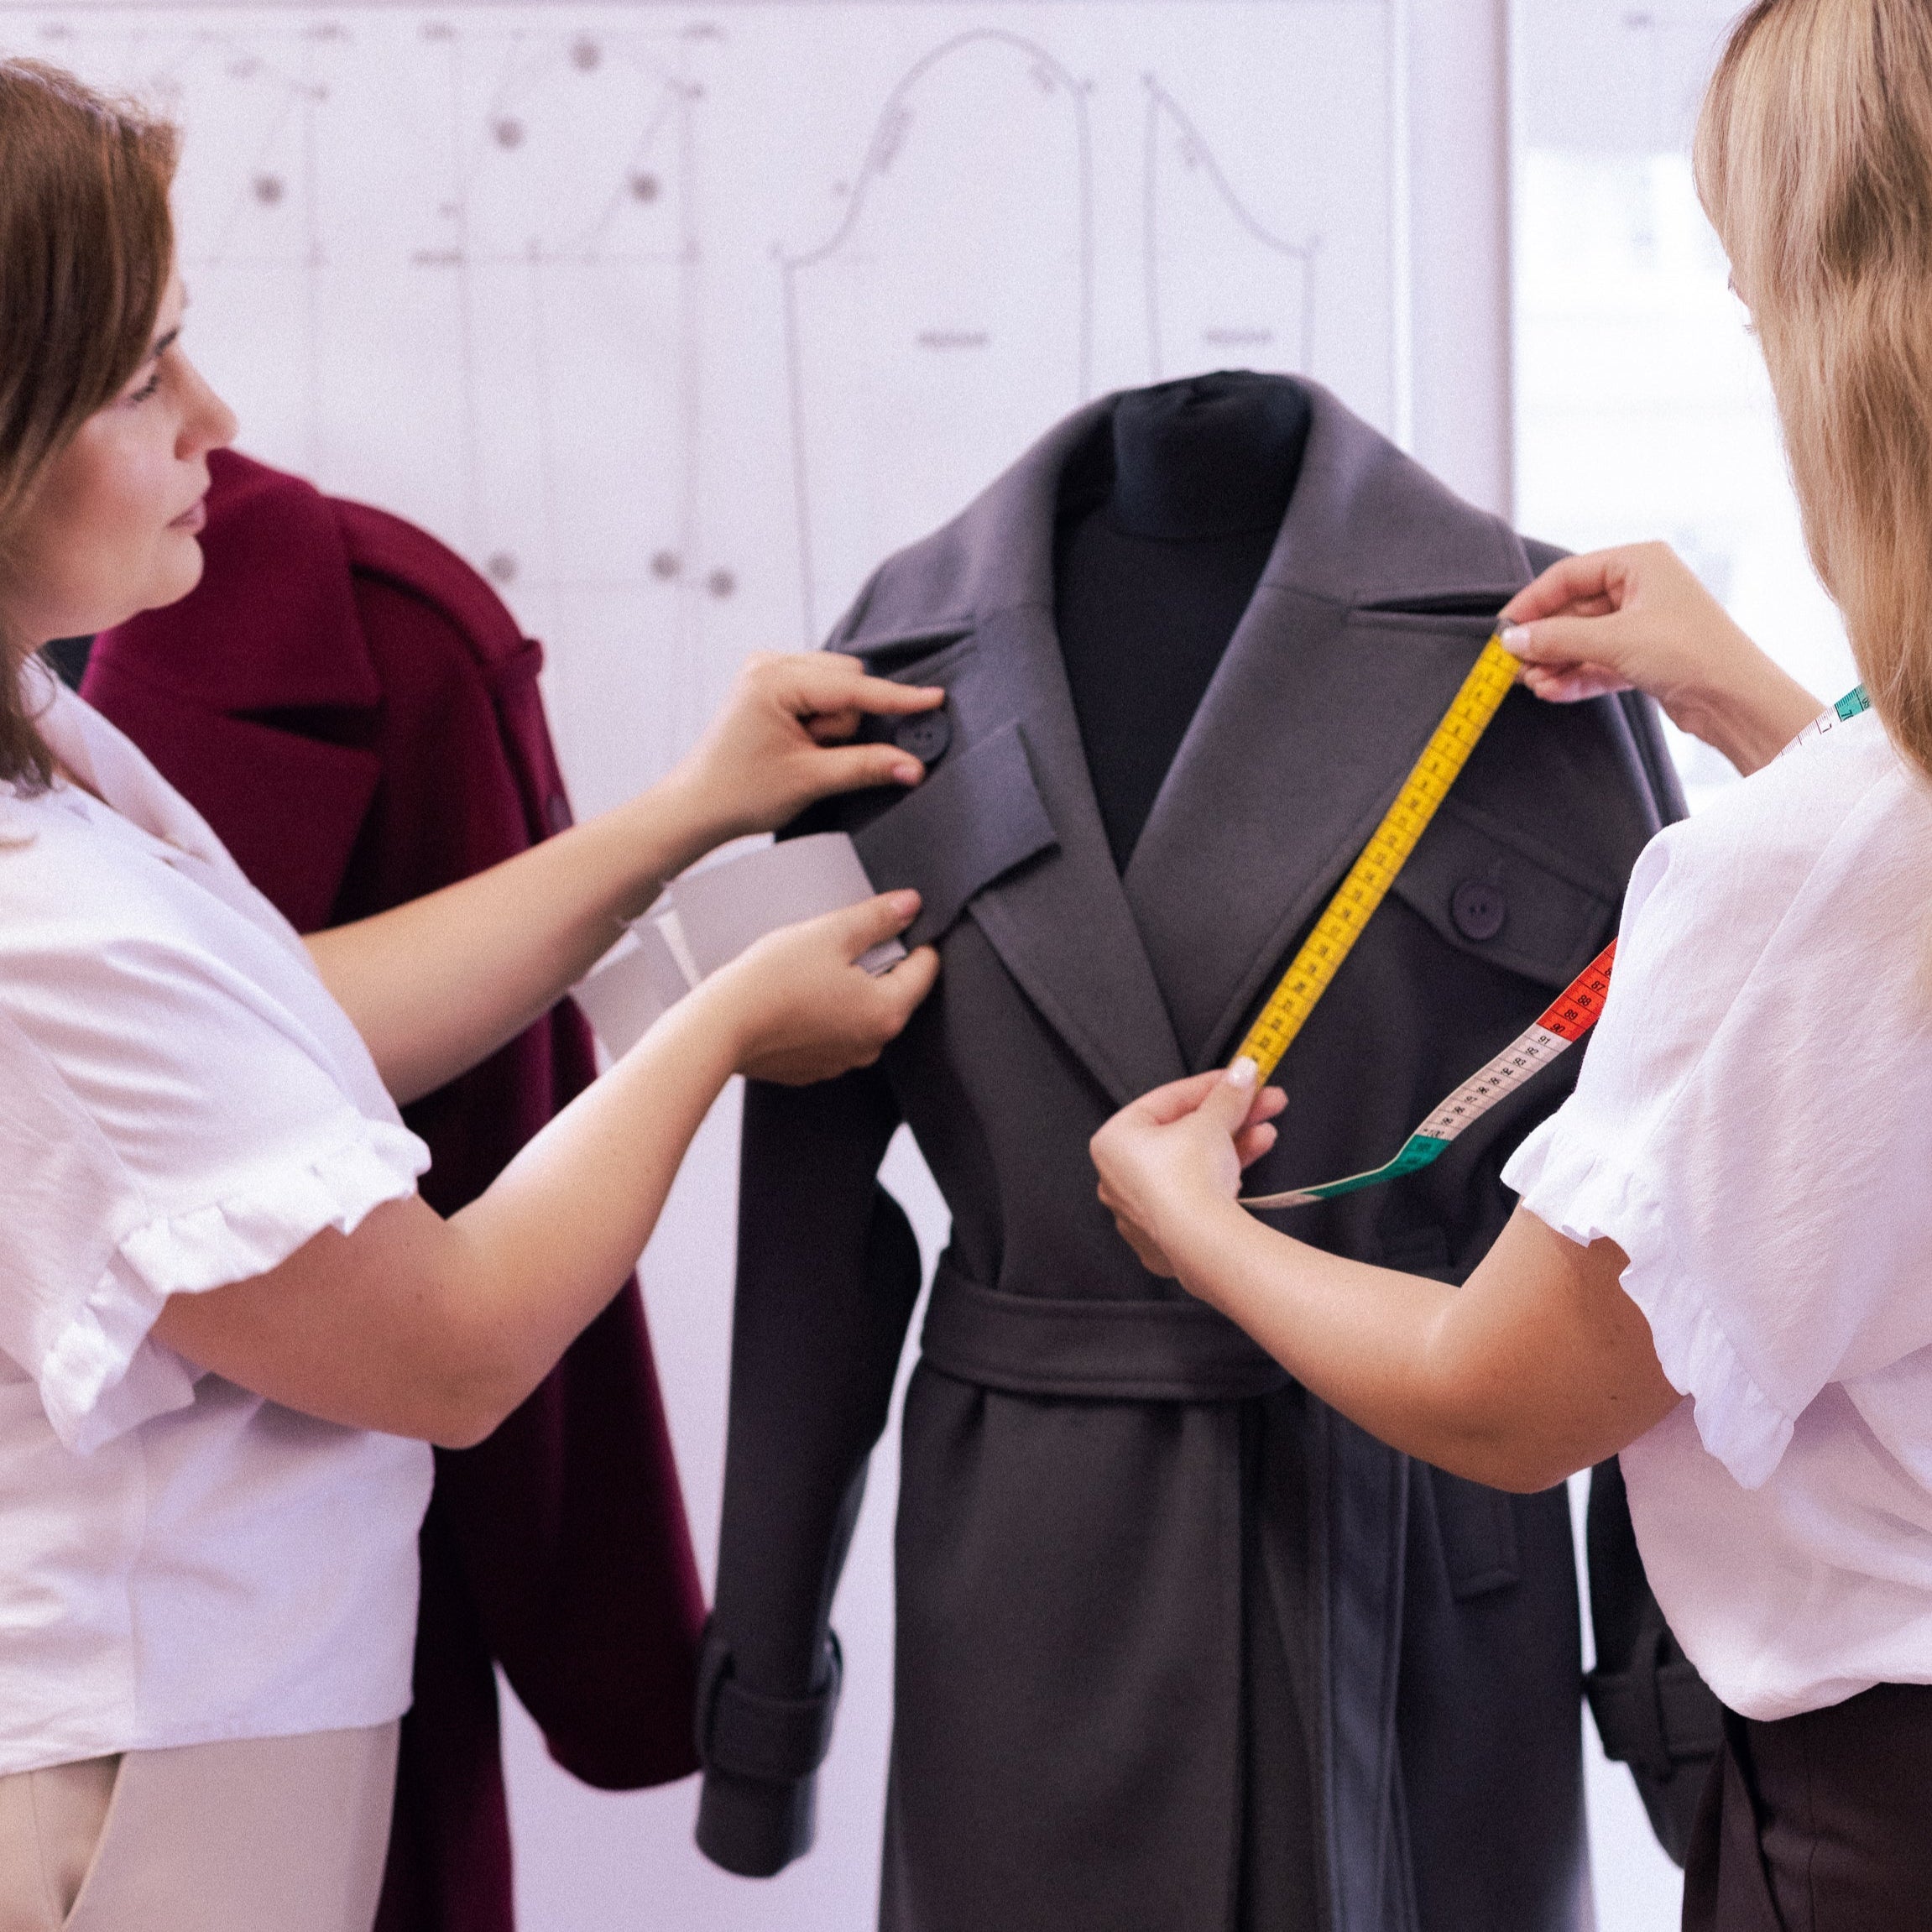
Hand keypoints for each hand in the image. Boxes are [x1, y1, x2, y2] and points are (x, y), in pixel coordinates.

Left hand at [665, 653, 944, 841]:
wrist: (697, 805)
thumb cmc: (741, 792)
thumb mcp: (810, 781)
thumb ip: (866, 767)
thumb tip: (913, 766)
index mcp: (774, 680)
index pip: (852, 687)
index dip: (896, 698)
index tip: (935, 699)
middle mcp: (769, 663)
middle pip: (847, 679)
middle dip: (845, 722)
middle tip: (815, 754)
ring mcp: (766, 669)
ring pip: (837, 685)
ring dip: (833, 723)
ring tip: (802, 752)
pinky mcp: (769, 683)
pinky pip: (820, 691)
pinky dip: (821, 719)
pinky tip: (799, 742)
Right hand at [702, 889, 939, 1084]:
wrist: (720, 1028)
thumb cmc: (774, 978)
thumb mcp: (830, 933)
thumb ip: (876, 918)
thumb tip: (912, 904)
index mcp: (887, 1011)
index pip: (926, 967)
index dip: (912, 938)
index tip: (887, 922)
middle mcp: (873, 1045)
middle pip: (895, 992)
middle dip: (878, 964)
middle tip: (842, 942)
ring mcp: (843, 1062)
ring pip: (862, 1014)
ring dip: (851, 991)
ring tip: (815, 968)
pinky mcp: (813, 1069)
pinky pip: (833, 1034)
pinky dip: (825, 1014)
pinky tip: (798, 996)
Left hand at [1089, 1062, 1285, 1277]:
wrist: (1202, 1244)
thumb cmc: (1190, 1178)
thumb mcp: (1213, 1122)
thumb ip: (1227, 1095)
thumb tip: (1242, 1072)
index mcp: (1113, 1141)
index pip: (1166, 1101)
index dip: (1209, 1086)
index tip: (1237, 1078)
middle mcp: (1117, 1178)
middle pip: (1182, 1134)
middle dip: (1228, 1118)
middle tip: (1262, 1104)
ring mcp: (1139, 1212)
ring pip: (1191, 1167)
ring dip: (1232, 1146)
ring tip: (1265, 1136)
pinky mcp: (1163, 1239)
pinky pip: (1192, 1199)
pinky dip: (1218, 1182)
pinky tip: (1245, 1172)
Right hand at [1498, 542, 1819, 773]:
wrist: (1737, 700)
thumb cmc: (1689, 652)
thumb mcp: (1614, 640)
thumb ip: (1557, 638)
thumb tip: (1511, 640)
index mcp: (1639, 562)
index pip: (1569, 575)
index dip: (1532, 602)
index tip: (1503, 629)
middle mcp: (1641, 588)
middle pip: (1573, 610)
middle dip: (1544, 640)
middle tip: (1512, 665)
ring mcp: (1643, 624)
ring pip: (1583, 640)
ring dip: (1555, 663)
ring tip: (1532, 684)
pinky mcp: (1644, 658)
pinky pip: (1597, 662)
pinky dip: (1574, 676)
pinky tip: (1551, 690)